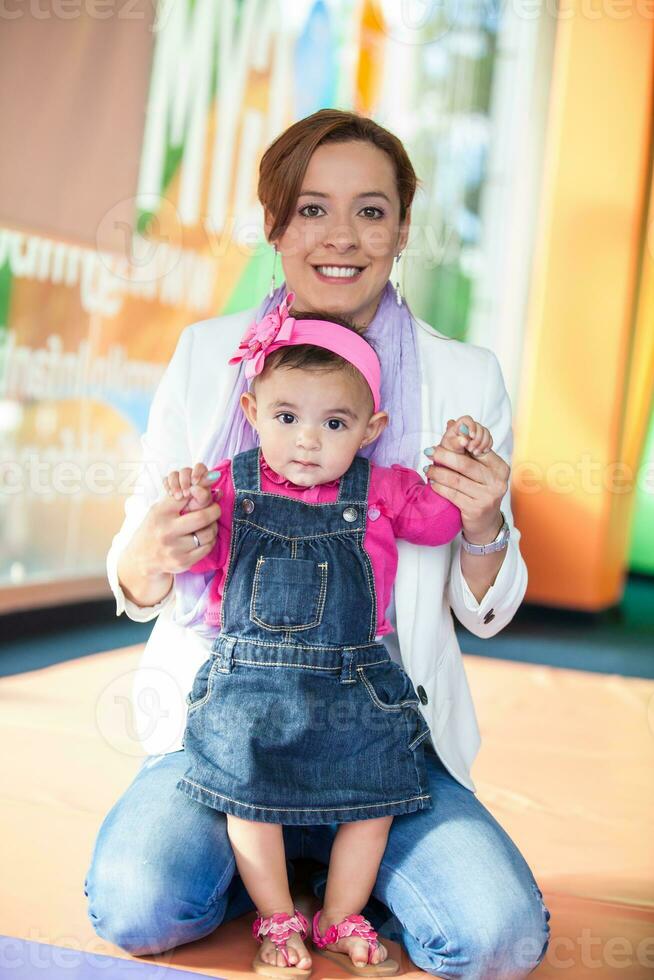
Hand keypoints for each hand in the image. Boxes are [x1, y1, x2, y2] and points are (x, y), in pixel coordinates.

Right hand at [122, 465, 222, 575]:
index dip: (203, 492)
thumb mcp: (160, 509)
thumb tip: (212, 484)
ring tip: (208, 524)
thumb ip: (182, 498)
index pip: (188, 496)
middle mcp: (167, 531)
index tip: (210, 492)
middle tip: (215, 509)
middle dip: (214, 510)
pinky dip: (210, 541)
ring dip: (213, 527)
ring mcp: (175, 549)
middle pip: (203, 516)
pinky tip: (203, 538)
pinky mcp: (183, 562)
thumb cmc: (155, 529)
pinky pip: (207, 548)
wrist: (141, 559)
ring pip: (208, 533)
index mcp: (161, 512)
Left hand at [424, 417, 508, 542]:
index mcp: (500, 467)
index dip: (460, 442)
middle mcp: (497, 481)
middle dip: (444, 455)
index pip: (478, 449)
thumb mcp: (478, 468)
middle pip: (465, 463)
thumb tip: (452, 422)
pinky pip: (452, 494)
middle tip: (429, 451)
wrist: (485, 523)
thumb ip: (466, 447)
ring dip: (437, 472)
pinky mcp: (476, 509)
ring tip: (427, 468)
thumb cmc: (479, 490)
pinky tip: (432, 483)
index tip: (444, 439)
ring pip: (456, 480)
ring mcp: (488, 496)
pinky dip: (439, 487)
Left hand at [439, 416, 492, 456]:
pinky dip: (487, 445)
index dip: (471, 426)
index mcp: (458, 426)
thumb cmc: (451, 452)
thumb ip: (456, 443)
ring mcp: (476, 432)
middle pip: (478, 426)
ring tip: (475, 453)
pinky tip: (482, 452)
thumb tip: (464, 440)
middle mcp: (468, 428)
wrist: (458, 461)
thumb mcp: (451, 448)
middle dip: (476, 439)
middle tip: (470, 449)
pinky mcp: (483, 439)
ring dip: (482, 443)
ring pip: (485, 432)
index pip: (467, 419)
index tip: (472, 436)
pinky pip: (490, 438)